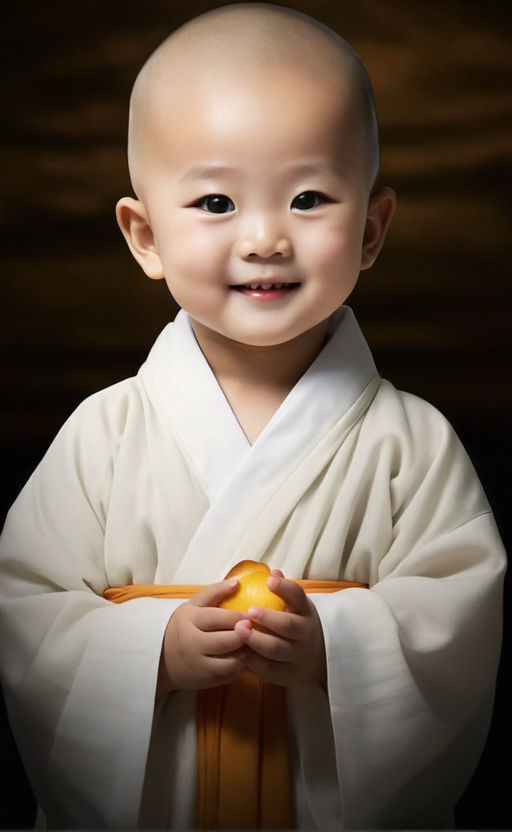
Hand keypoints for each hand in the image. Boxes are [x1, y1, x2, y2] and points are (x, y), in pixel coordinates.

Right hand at [157, 579, 246, 695]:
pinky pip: (228, 676)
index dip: (235, 616)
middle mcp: (192, 644)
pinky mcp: (204, 682)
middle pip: (223, 642)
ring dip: (245, 655)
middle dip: (243, 636)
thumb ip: (214, 592)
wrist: (161, 657)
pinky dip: (240, 668)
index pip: (214, 618)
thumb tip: (237, 582)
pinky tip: (246, 658)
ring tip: (253, 645)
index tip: (250, 614)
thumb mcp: (193, 606)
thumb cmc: (184, 626)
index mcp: (189, 621)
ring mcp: (198, 665)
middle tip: (255, 630)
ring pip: (228, 663)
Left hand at [234, 571, 325, 686]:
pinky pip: (268, 668)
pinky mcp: (286, 674)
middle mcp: (304, 634)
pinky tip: (239, 651)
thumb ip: (284, 590)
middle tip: (249, 611)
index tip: (269, 580)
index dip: (285, 588)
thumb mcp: (296, 606)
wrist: (316, 657)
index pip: (298, 596)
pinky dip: (253, 661)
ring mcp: (297, 656)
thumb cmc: (297, 624)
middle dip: (268, 618)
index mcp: (305, 612)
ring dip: (257, 640)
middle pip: (288, 626)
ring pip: (277, 649)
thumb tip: (272, 570)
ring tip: (239, 630)